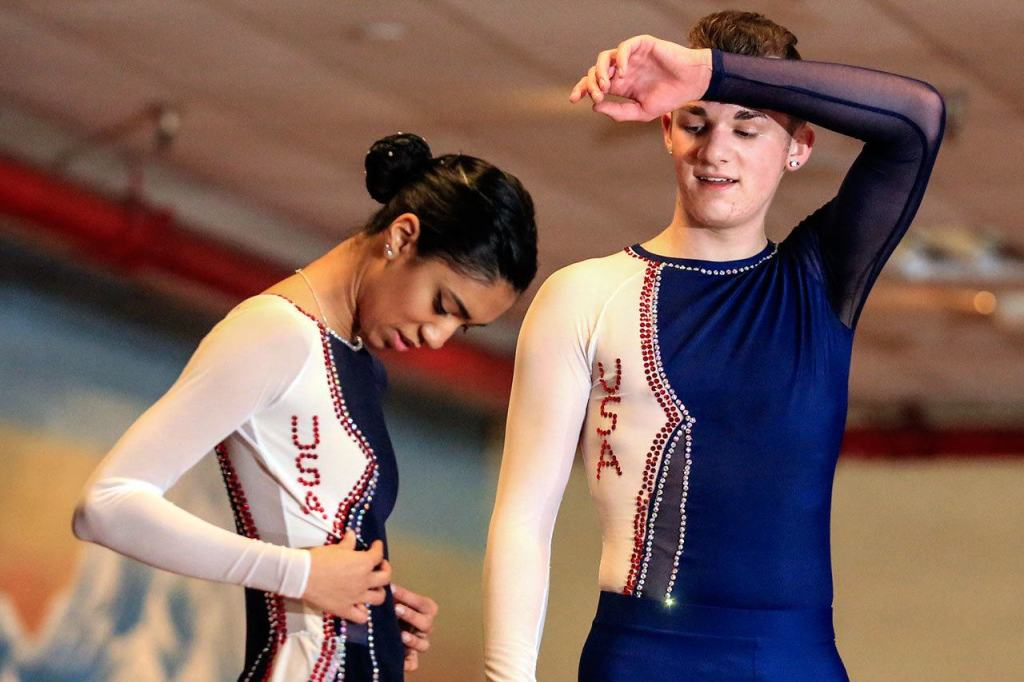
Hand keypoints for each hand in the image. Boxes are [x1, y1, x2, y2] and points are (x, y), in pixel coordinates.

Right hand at [302, 532, 391, 622]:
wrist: (303, 575)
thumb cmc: (319, 558)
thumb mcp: (336, 548)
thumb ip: (348, 543)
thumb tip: (352, 535)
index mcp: (363, 563)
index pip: (378, 554)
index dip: (378, 548)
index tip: (376, 545)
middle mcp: (364, 580)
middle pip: (386, 577)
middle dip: (385, 570)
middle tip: (379, 566)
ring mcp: (357, 597)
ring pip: (379, 598)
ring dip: (378, 591)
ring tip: (373, 588)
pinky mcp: (345, 610)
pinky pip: (362, 617)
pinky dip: (363, 612)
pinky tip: (359, 606)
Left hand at [392, 583, 437, 671]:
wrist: (386, 628)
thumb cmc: (393, 611)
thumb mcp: (395, 601)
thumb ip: (393, 595)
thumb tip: (382, 583)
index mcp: (426, 611)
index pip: (422, 603)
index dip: (409, 597)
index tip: (392, 589)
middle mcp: (426, 627)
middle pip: (426, 623)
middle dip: (411, 615)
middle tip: (396, 609)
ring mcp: (420, 643)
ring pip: (424, 644)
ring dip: (413, 640)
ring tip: (401, 635)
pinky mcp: (411, 658)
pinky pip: (413, 663)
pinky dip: (407, 662)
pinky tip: (399, 659)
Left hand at [569, 35, 712, 121]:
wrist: (691, 84)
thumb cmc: (669, 97)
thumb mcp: (641, 112)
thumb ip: (619, 111)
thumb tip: (595, 107)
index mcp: (621, 85)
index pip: (595, 84)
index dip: (582, 89)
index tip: (573, 99)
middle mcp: (623, 69)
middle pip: (596, 71)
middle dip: (590, 84)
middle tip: (597, 95)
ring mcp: (631, 57)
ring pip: (605, 57)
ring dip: (601, 71)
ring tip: (606, 86)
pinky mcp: (642, 45)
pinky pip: (625, 47)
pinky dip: (620, 59)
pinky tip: (622, 73)